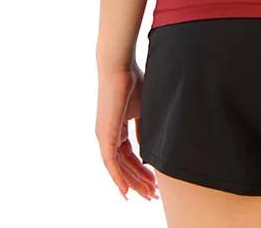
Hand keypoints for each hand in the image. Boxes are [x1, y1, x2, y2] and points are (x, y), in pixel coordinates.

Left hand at [95, 62, 158, 201]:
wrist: (120, 66)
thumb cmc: (133, 79)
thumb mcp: (143, 108)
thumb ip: (144, 128)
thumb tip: (149, 146)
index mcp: (117, 128)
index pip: (130, 156)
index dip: (143, 170)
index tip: (155, 181)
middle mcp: (108, 135)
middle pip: (125, 166)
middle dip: (140, 181)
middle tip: (154, 194)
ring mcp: (105, 136)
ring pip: (119, 168)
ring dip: (133, 182)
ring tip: (149, 194)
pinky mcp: (104, 135)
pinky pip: (111, 164)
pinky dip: (118, 178)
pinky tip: (127, 191)